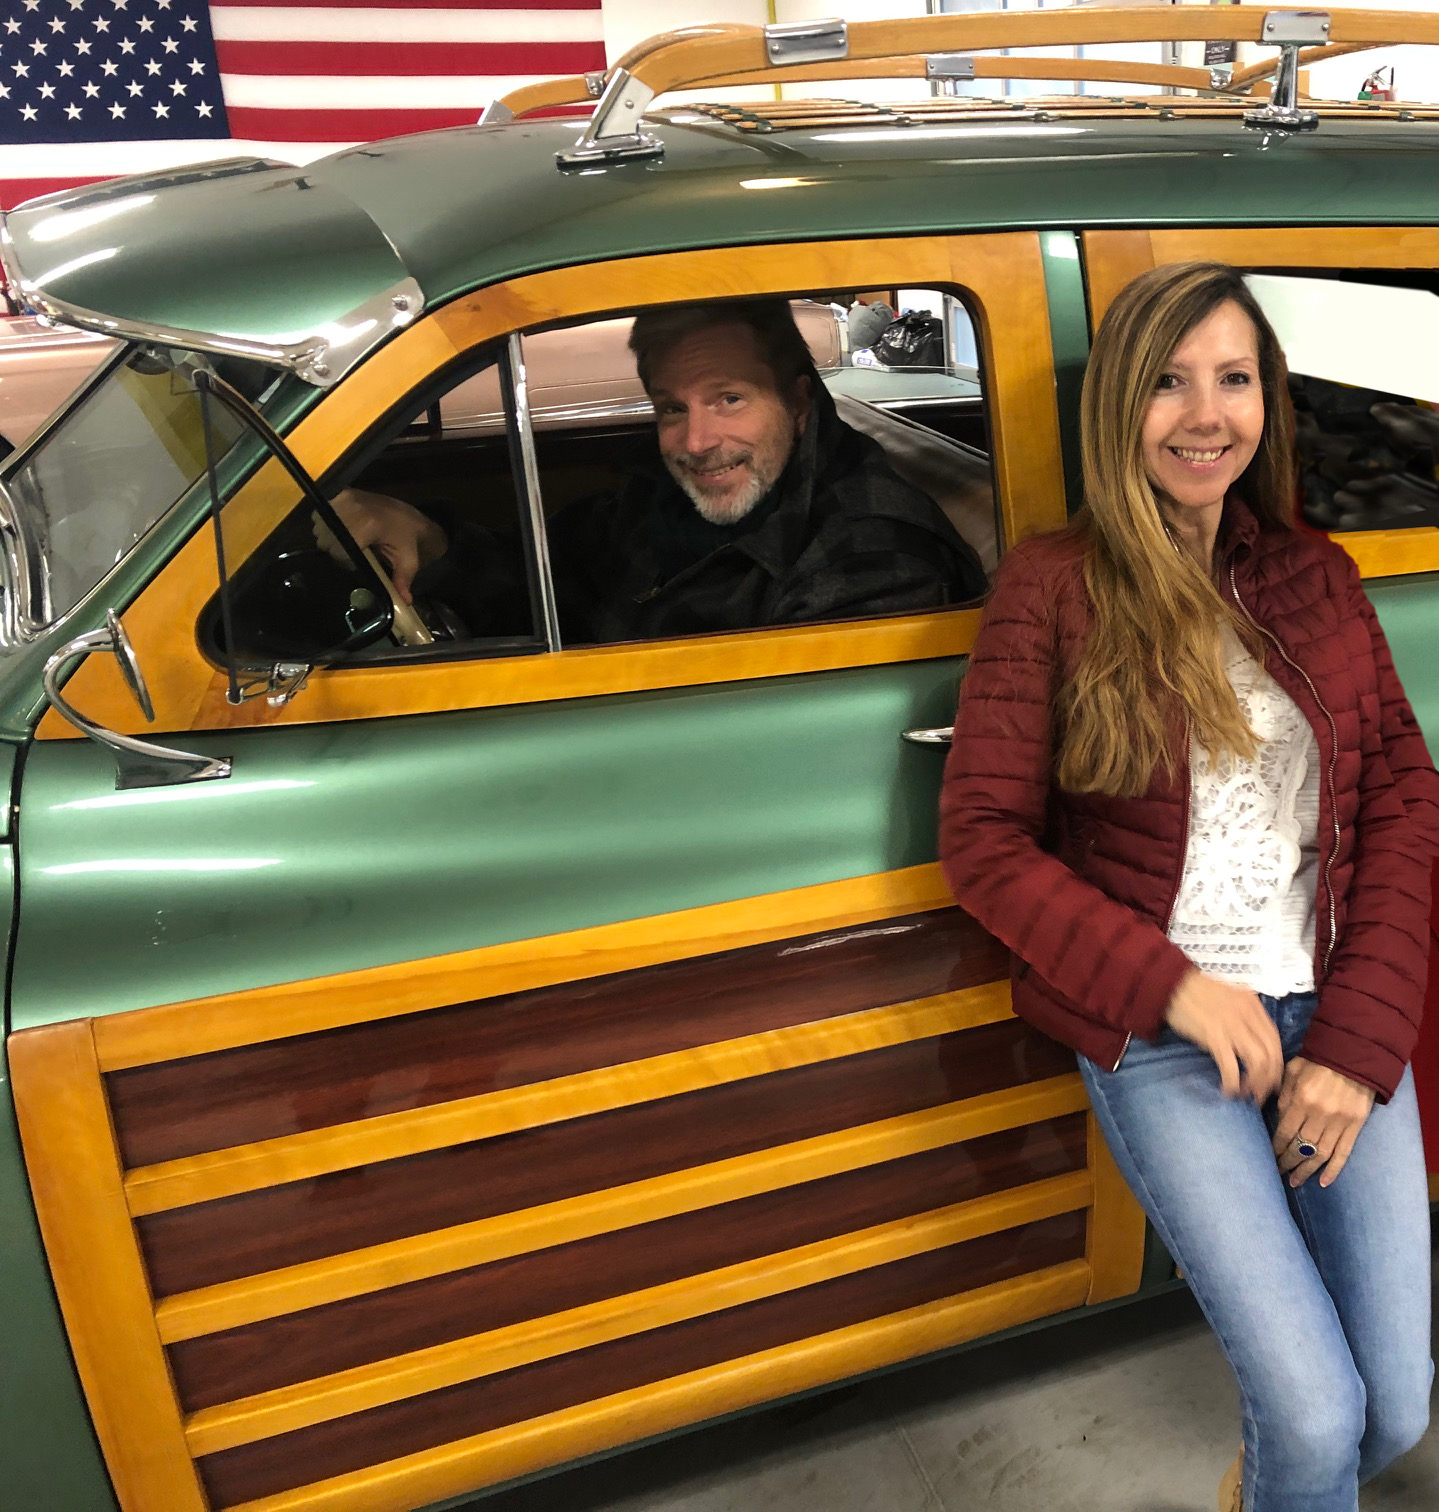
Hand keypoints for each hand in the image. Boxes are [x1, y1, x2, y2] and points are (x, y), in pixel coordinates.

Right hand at [315, 488, 447, 602]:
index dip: (346, 561)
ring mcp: (342, 498)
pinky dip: (327, 526)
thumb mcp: (408, 559)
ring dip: (331, 539)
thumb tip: (404, 601)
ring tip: (350, 539)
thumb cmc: (407, 537)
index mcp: (368, 524)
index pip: (339, 550)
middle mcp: (351, 508)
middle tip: (355, 551)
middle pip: (327, 541)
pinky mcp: (338, 493)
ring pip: (320, 530)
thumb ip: (403, 580)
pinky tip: (343, 529)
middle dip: (338, 551)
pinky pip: (320, 517)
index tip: (359, 560)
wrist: (406, 512)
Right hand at [1164, 970, 1282, 1103]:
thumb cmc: (1195, 991)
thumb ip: (1244, 1016)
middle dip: (1269, 1080)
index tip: (1269, 1080)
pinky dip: (1233, 1083)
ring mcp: (1232, 1026)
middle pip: (1272, 1055)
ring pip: (1258, 1063)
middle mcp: (1249, 1016)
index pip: (1276, 1042)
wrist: (1170, 983)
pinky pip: (1231, 1066)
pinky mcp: (1214, 1036)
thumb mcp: (1230, 998)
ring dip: (1255, 1084)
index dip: (1276, 1065)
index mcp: (1254, 1006)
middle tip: (1259, 1095)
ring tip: (1245, 1094)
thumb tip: (1249, 1042)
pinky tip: (1227, 1089)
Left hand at [1272, 1056, 1374, 1188]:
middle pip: (1300, 1146)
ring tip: (1295, 1181)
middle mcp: (1321, 1115)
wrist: (1354, 1055)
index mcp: (1302, 1100)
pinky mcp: (1356, 1126)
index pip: (1285, 1132)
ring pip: (1320, 1154)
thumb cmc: (1318, 1060)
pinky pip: (1344, 1153)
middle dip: (1287, 1162)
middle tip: (1278, 1172)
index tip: (1268, 1157)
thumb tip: (1278, 1120)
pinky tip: (1324, 1182)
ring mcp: (1340, 1122)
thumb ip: (1284, 1096)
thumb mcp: (1292, 1071)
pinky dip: (1334, 1169)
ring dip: (1306, 1170)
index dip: (1276, 1147)